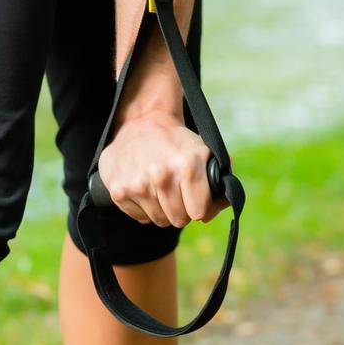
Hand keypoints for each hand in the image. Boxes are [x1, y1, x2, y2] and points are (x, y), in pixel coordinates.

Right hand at [98, 111, 230, 227]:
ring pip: (159, 220)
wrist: (141, 124)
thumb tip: (224, 201)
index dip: (200, 208)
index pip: (199, 212)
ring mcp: (138, 184)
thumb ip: (219, 176)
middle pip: (178, 219)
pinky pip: (140, 218)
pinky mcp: (119, 191)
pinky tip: (145, 187)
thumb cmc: (176, 142)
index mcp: (187, 164)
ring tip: (160, 187)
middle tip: (178, 192)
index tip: (196, 199)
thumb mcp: (203, 150)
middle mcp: (162, 174)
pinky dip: (144, 208)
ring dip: (162, 209)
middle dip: (182, 210)